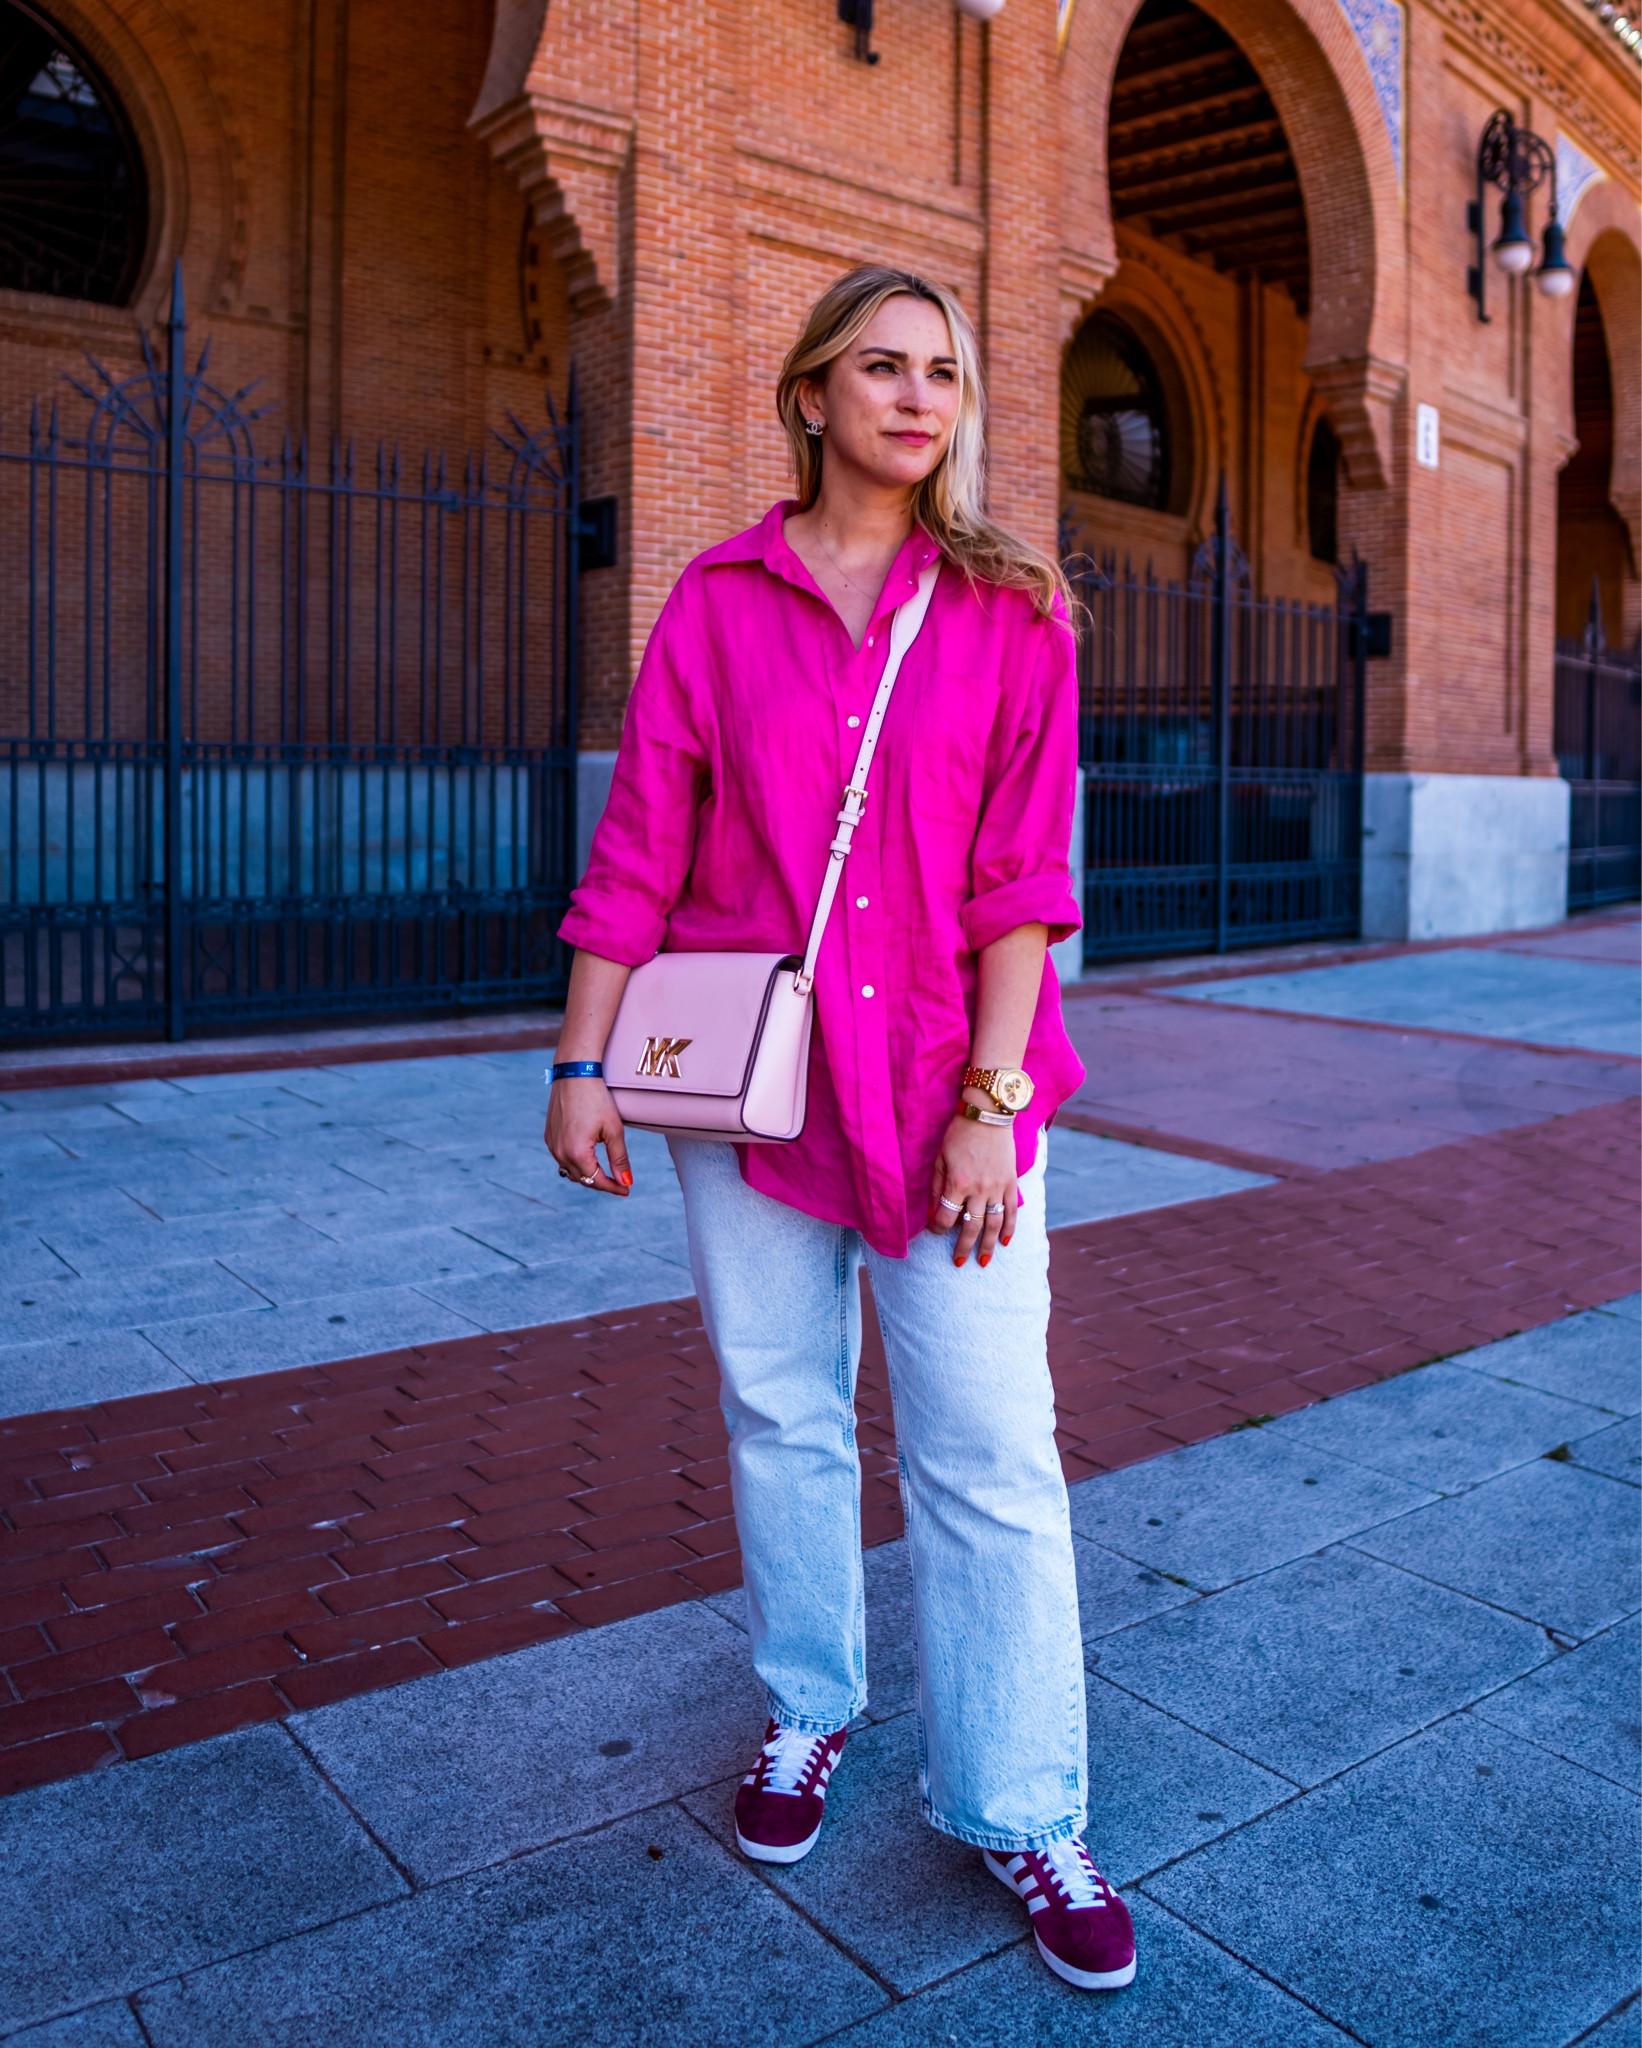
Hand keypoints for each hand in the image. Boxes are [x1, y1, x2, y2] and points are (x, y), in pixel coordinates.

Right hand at [544, 1077, 631, 1195]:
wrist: (574, 1074)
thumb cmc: (597, 1099)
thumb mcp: (614, 1130)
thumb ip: (619, 1159)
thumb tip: (626, 1182)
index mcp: (577, 1152)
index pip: (596, 1181)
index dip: (613, 1188)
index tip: (626, 1190)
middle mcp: (560, 1152)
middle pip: (582, 1179)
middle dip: (601, 1182)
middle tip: (619, 1182)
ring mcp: (552, 1144)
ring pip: (570, 1170)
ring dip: (587, 1174)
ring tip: (604, 1172)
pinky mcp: (549, 1136)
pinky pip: (561, 1158)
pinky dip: (575, 1162)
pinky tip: (586, 1158)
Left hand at [927, 1112, 1017, 1267]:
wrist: (988, 1115)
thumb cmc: (958, 1134)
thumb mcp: (939, 1158)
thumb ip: (937, 1189)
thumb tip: (934, 1214)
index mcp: (957, 1183)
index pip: (946, 1217)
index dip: (938, 1229)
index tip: (935, 1231)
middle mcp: (978, 1189)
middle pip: (970, 1227)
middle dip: (963, 1247)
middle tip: (959, 1262)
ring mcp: (997, 1187)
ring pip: (993, 1224)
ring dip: (988, 1245)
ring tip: (984, 1261)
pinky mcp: (1010, 1183)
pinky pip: (1012, 1211)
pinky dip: (1010, 1228)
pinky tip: (1005, 1242)